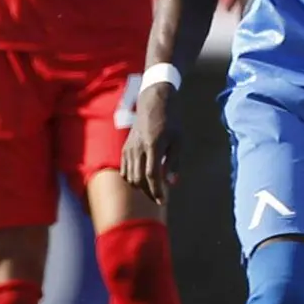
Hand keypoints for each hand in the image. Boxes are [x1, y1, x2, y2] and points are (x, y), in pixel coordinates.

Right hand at [121, 84, 178, 205]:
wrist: (154, 103)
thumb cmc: (171, 121)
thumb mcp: (178, 140)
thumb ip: (174, 162)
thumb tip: (172, 184)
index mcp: (153, 145)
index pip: (152, 175)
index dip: (157, 190)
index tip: (163, 201)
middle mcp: (138, 148)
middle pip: (139, 179)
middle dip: (150, 192)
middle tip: (161, 198)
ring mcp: (129, 148)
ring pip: (130, 177)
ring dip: (141, 187)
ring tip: (154, 190)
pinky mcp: (125, 149)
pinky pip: (125, 171)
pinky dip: (133, 179)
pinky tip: (143, 180)